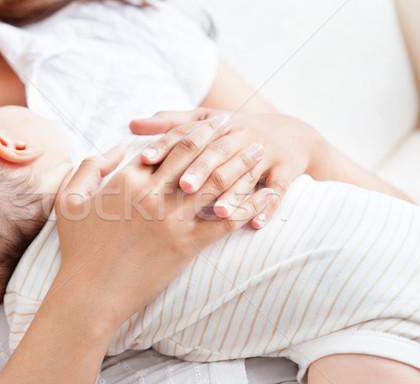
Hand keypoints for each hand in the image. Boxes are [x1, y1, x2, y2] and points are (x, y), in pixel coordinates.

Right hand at [53, 144, 273, 328]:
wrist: (91, 294)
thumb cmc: (78, 248)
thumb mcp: (69, 199)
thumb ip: (91, 166)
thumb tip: (122, 148)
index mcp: (128, 181)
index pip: (169, 145)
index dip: (194, 129)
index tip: (212, 121)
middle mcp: (154, 195)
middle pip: (197, 156)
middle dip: (222, 137)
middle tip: (241, 125)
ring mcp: (173, 221)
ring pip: (216, 184)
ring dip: (241, 165)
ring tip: (259, 151)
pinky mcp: (187, 246)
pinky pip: (225, 222)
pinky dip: (248, 206)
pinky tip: (265, 197)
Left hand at [130, 108, 326, 228]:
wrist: (289, 134)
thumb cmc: (234, 132)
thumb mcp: (204, 121)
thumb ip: (169, 124)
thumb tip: (131, 125)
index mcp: (215, 124)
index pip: (187, 132)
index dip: (165, 144)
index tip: (145, 160)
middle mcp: (240, 135)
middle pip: (218, 151)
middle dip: (201, 169)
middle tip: (183, 188)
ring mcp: (266, 152)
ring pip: (248, 174)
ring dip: (233, 193)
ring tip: (216, 211)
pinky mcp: (286, 169)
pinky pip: (279, 190)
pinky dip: (269, 207)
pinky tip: (257, 225)